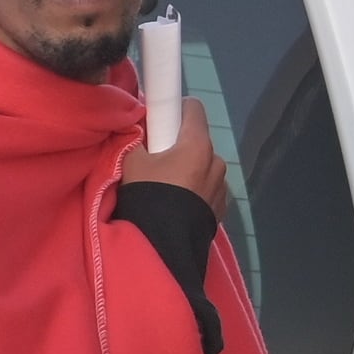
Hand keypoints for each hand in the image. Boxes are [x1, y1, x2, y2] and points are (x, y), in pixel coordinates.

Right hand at [122, 94, 226, 214]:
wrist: (162, 246)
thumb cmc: (147, 196)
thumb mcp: (132, 162)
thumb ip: (137, 139)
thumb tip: (140, 128)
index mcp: (198, 145)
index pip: (193, 108)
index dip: (174, 110)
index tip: (159, 123)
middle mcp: (216, 162)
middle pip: (197, 140)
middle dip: (178, 145)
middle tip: (156, 162)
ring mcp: (222, 187)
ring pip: (203, 166)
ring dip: (188, 171)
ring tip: (167, 189)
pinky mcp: (221, 208)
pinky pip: (207, 189)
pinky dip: (194, 191)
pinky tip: (177, 206)